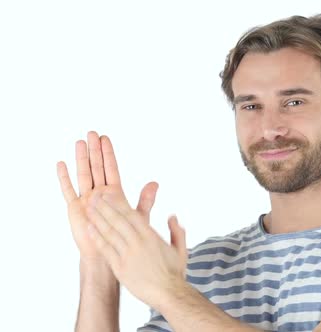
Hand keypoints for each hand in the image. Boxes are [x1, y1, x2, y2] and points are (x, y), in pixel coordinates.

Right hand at [56, 131, 158, 261]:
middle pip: (96, 167)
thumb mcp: (137, 216)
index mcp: (114, 193)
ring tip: (79, 142)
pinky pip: (68, 190)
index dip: (108, 154)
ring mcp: (86, 199)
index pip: (111, 168)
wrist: (107, 254)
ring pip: (83, 174)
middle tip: (92, 133)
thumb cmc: (124, 236)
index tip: (106, 138)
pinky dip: (65, 177)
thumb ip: (146, 199)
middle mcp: (99, 193)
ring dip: (81, 159)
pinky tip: (61, 163)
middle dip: (94, 150)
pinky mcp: (75, 208)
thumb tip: (156, 183)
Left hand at [85, 190, 187, 307]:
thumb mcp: (180, 249)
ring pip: (109, 233)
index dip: (118, 203)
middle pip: (117, 220)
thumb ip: (176, 231)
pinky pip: (106, 250)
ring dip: (97, 219)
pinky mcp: (120, 268)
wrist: (168, 293)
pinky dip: (97, 238)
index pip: (132, 215)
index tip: (109, 194)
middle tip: (93, 196)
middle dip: (104, 207)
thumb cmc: (175, 273)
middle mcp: (138, 243)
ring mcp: (127, 255)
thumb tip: (172, 217)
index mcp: (151, 236)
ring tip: (88, 209)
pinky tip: (90, 229)